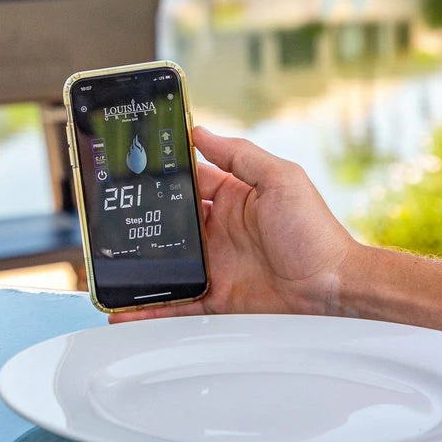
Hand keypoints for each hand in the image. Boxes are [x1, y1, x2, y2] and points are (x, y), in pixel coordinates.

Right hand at [110, 126, 358, 323]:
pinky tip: (125, 310)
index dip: (162, 176)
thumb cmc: (315, 231)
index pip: (188, 182)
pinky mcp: (216, 297)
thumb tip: (201, 130)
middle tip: (108, 220)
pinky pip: (177, 302)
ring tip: (106, 266)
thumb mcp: (281, 179)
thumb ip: (240, 155)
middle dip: (140, 222)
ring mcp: (215, 265)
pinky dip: (150, 309)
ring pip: (166, 264)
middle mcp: (219, 231)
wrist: (334, 288)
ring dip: (139, 266)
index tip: (131, 170)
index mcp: (232, 198)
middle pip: (169, 224)